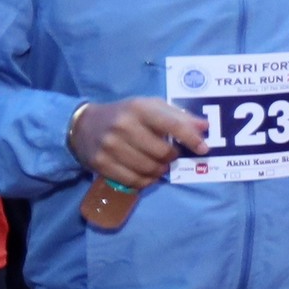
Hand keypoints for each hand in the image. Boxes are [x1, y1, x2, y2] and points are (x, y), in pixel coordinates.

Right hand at [68, 95, 203, 191]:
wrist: (84, 125)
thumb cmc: (127, 115)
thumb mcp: (152, 107)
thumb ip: (179, 116)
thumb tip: (204, 127)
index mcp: (139, 108)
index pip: (172, 125)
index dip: (191, 138)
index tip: (203, 149)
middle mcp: (123, 126)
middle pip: (163, 153)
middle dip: (172, 157)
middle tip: (169, 155)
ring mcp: (110, 146)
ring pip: (149, 169)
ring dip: (160, 171)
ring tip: (158, 165)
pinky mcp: (101, 163)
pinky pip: (133, 181)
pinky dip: (146, 181)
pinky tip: (146, 174)